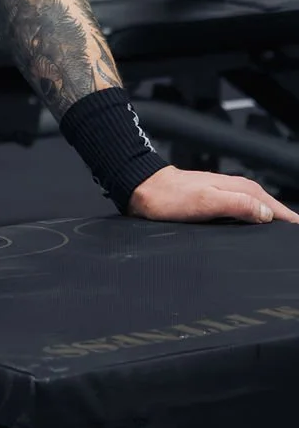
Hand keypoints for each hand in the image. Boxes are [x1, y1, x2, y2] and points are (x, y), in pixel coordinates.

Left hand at [129, 165, 298, 224]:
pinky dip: (254, 223)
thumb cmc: (170, 197)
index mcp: (240, 189)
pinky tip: (254, 233)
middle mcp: (237, 190)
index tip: (296, 233)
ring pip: (259, 212)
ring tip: (281, 237)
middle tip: (292, 239)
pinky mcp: (218, 205)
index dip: (289, 222)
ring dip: (271, 223)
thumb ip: (237, 204)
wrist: (144, 191)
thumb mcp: (206, 202)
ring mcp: (228, 197)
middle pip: (271, 210)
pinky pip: (245, 215)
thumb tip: (266, 214)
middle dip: (284, 223)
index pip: (275, 208)